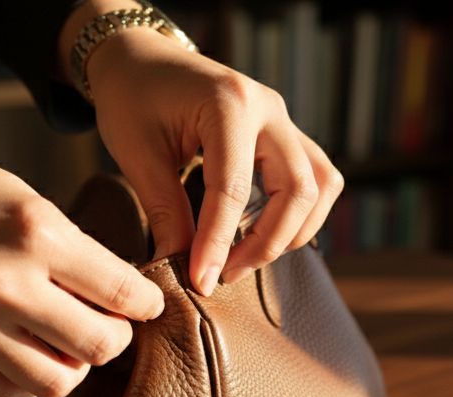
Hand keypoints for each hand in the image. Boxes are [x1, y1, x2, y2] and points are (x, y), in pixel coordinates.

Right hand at [0, 124, 164, 396]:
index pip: (123, 290)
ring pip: (58, 382)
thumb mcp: (22, 195)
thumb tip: (118, 293)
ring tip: (66, 342)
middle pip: (100, 346)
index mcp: (36, 231)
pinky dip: (26, 384)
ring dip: (74, 365)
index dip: (146, 302)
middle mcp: (6, 283)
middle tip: (110, 324)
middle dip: (116, 337)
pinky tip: (25, 356)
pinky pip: (6, 395)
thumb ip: (69, 247)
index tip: (146, 303)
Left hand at [84, 28, 342, 294]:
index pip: (233, 189)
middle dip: (266, 243)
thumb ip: (165, 211)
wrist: (140, 58)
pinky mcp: (284, 133)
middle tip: (224, 274)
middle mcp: (268, 108)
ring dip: (293, 231)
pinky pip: (316, 177)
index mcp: (229, 103)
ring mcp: (283, 119)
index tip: (201, 281)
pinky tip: (261, 234)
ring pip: (321, 185)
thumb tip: (183, 270)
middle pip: (297, 189)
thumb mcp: (137, 154)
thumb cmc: (132, 98)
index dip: (218, 243)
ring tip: (245, 257)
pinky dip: (299, 213)